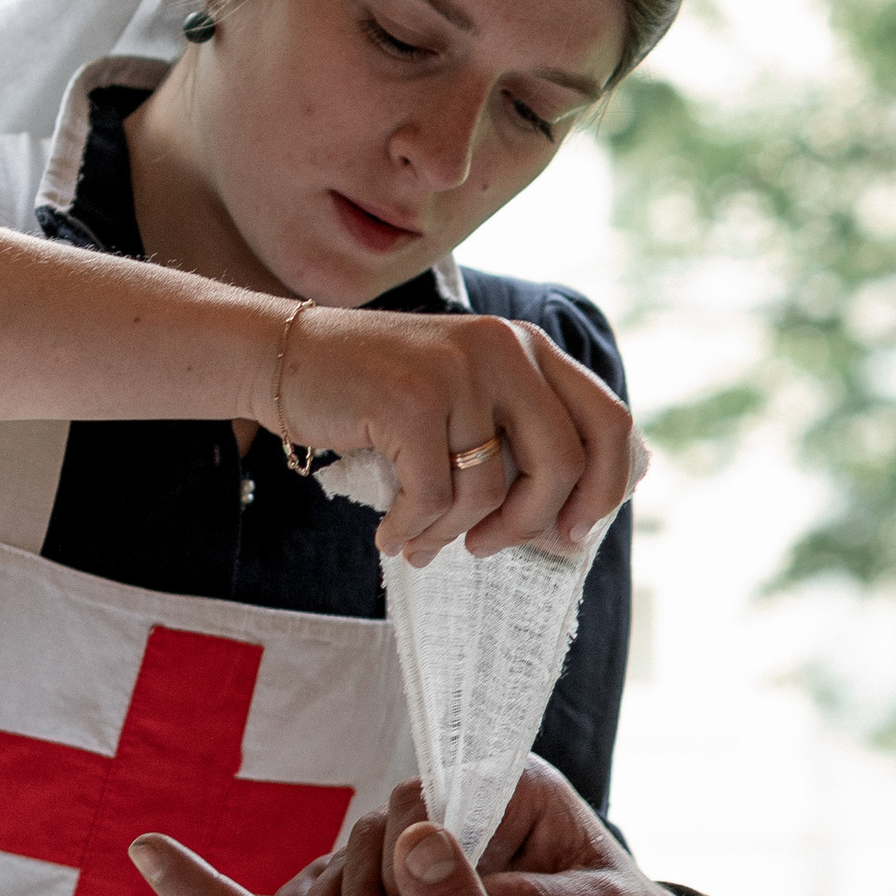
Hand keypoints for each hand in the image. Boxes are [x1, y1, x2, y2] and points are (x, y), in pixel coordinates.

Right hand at [259, 307, 636, 564]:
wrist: (285, 357)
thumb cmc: (380, 396)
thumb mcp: (465, 400)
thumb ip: (518, 438)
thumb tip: (573, 525)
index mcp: (529, 348)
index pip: (610, 421)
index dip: (607, 487)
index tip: (574, 533)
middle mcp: (503, 348)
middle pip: (565, 461)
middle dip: (531, 523)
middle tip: (492, 547)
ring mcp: (456, 370)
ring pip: (490, 490)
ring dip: (454, 533)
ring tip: (423, 541)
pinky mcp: (409, 400)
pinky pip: (434, 497)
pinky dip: (413, 528)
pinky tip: (392, 534)